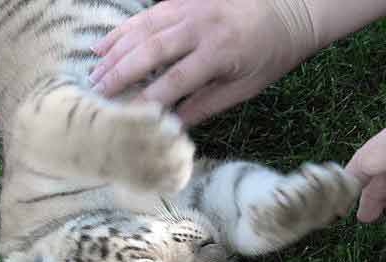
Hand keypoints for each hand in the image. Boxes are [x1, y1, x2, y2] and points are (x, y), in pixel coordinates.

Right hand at [89, 0, 316, 124]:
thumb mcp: (245, 87)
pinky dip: (124, 29)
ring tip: (93, 71)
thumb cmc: (270, 54)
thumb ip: (207, 105)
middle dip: (120, 72)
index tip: (127, 117)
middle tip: (96, 92)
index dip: (149, 99)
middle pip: (151, 50)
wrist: (292, 9)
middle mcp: (201, 25)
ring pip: (144, 28)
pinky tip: (105, 44)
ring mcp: (192, 6)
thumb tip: (172, 125)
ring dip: (115, 50)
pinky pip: (148, 13)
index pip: (176, 79)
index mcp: (220, 51)